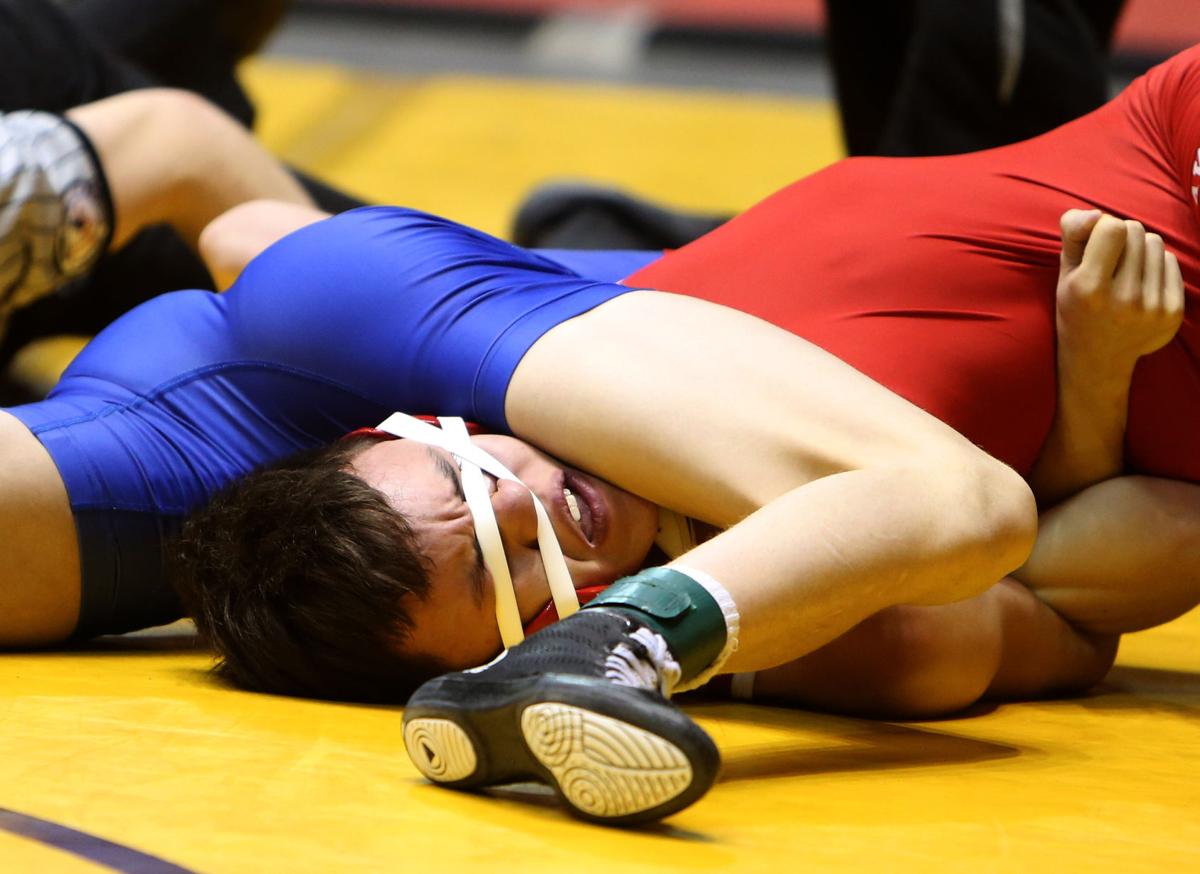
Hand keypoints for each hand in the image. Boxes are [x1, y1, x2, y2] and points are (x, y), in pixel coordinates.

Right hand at [1056, 210, 1184, 368]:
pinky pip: (1170, 262)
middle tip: (1109, 261)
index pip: (1113, 227)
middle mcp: (1123, 299)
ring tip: (1125, 272)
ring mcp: (1151, 308)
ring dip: (1140, 249)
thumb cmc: (1077, 307)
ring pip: (1156, 243)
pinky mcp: (1172, 313)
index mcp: (1089, 289)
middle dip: (1122, 237)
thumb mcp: (1064, 273)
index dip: (1102, 228)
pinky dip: (1155, 266)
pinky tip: (1140, 285)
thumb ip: (1073, 235)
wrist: (1098, 359)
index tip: (1093, 245)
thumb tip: (1097, 214)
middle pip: (1136, 231)